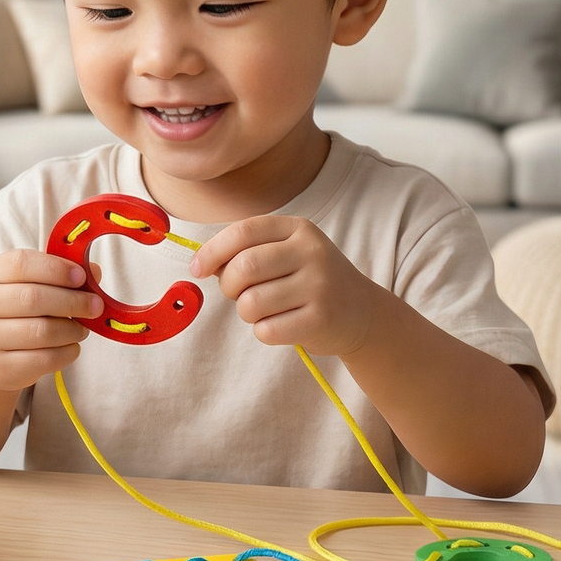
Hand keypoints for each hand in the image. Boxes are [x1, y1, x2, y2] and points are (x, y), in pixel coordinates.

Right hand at [0, 249, 103, 391]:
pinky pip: (44, 359)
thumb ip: (60, 274)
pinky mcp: (1, 366)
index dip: (56, 269)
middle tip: (96, 305)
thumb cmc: (16, 310)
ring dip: (72, 329)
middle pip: (33, 298)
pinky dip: (67, 352)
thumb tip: (94, 272)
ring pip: (41, 331)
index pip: (21, 263)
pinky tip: (72, 346)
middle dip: (72, 301)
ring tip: (82, 328)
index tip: (82, 277)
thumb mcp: (29, 283)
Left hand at [190, 215, 376, 354]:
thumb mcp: (286, 253)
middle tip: (238, 294)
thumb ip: (247, 251)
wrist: (362, 312)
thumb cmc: (309, 281)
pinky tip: (282, 325)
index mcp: (298, 229)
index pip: (243, 231)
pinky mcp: (321, 320)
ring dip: (247, 312)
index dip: (212, 251)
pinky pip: (267, 330)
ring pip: (251, 303)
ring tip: (265, 310)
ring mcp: (320, 285)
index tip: (198, 268)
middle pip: (243, 267)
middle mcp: (312, 252)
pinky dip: (264, 332)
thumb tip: (202, 264)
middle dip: (229, 286)